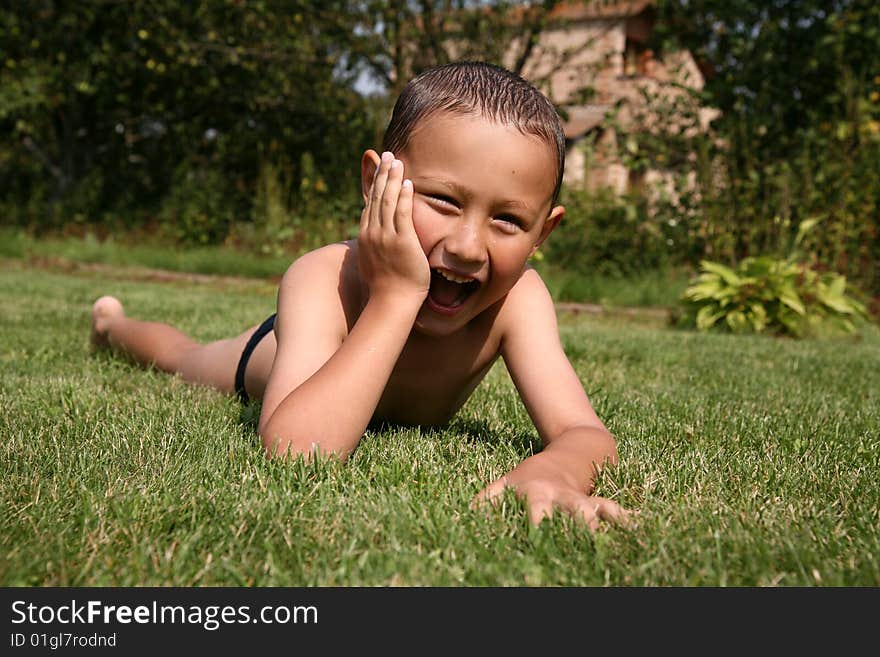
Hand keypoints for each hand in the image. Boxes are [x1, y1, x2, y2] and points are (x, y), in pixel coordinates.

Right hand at [359, 151, 430, 302]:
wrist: (391, 302)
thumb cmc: (386, 289)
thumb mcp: (374, 265)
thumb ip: (375, 251)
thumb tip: (374, 247)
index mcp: (366, 238)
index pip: (370, 205)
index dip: (375, 185)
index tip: (380, 170)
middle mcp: (373, 234)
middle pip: (377, 198)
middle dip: (382, 175)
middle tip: (387, 156)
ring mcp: (386, 237)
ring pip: (388, 201)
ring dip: (392, 179)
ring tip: (397, 162)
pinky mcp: (402, 242)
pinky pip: (402, 214)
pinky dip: (403, 197)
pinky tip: (407, 183)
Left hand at [472, 455, 630, 529]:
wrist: (572, 450)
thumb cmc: (532, 475)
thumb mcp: (507, 482)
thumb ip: (486, 499)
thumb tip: (465, 513)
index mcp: (536, 493)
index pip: (533, 512)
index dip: (533, 526)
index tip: (533, 541)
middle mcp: (560, 496)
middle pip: (566, 511)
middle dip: (572, 527)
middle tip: (574, 544)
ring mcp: (581, 498)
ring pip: (592, 510)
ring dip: (598, 524)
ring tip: (606, 540)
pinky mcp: (599, 500)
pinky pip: (613, 509)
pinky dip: (624, 519)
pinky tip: (636, 528)